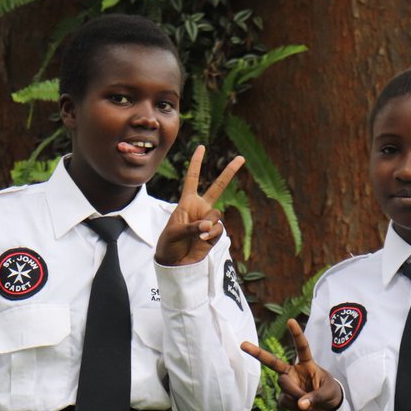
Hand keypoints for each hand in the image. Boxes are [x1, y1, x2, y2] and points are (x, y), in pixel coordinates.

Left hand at [155, 145, 244, 265]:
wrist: (175, 263)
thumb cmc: (168, 244)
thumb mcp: (175, 233)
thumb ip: (192, 227)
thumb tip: (209, 226)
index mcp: (186, 202)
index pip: (192, 178)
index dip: (196, 163)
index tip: (202, 147)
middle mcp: (200, 208)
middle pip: (218, 187)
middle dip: (229, 172)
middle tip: (241, 158)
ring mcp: (208, 220)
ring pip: (217, 215)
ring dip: (208, 224)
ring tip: (197, 235)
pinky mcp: (214, 234)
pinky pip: (219, 229)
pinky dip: (211, 234)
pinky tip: (202, 240)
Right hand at [241, 319, 342, 410]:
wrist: (325, 409)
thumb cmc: (329, 393)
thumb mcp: (328, 393)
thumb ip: (315, 397)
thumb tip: (300, 405)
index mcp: (307, 364)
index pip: (302, 347)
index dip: (296, 334)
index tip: (290, 320)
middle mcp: (293, 371)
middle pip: (273, 362)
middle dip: (257, 353)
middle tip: (242, 344)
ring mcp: (286, 384)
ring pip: (283, 384)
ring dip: (295, 393)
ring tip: (307, 401)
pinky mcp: (283, 398)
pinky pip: (285, 401)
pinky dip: (294, 406)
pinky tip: (301, 407)